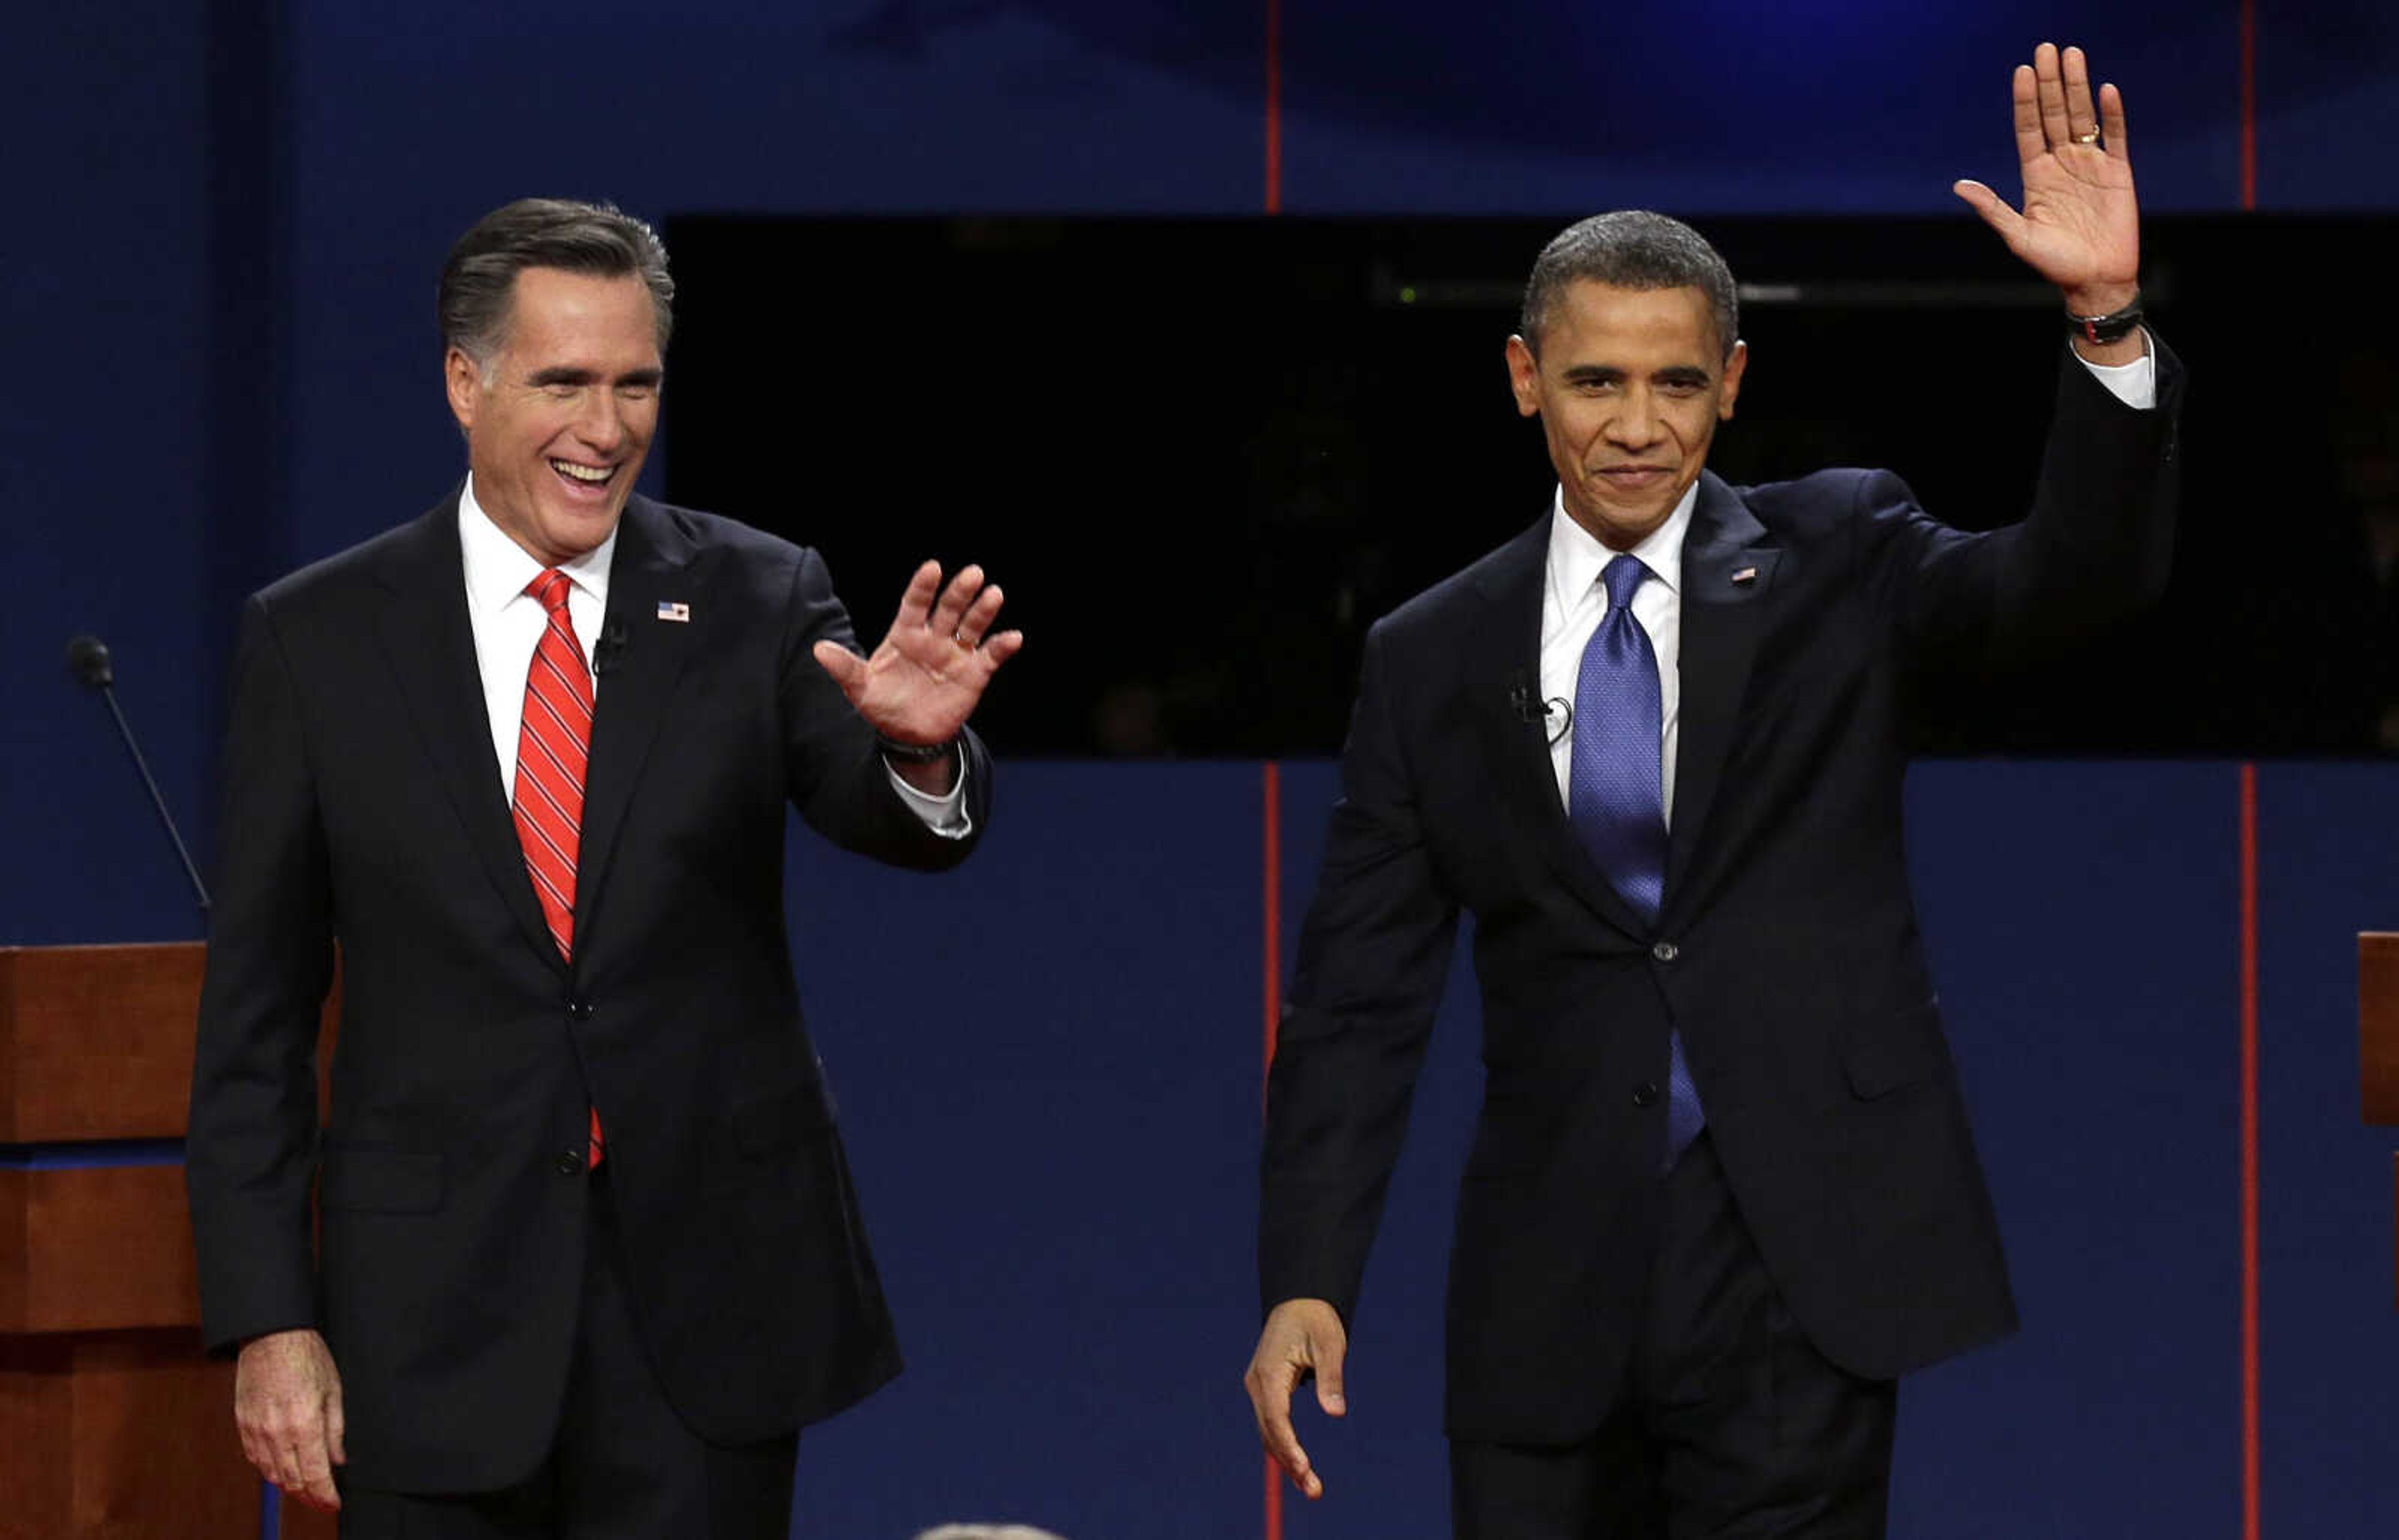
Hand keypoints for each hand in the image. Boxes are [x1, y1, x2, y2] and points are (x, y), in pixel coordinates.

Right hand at [234, 1328, 344, 1512]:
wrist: (271, 1335)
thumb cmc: (307, 1356)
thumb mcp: (333, 1390)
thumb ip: (335, 1430)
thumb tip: (338, 1460)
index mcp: (305, 1423)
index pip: (315, 1474)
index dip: (325, 1495)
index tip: (334, 1503)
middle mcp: (278, 1432)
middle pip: (292, 1480)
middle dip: (309, 1496)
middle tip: (322, 1502)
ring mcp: (256, 1430)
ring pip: (271, 1474)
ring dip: (289, 1487)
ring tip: (305, 1490)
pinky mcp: (243, 1424)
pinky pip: (255, 1458)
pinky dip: (269, 1470)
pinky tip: (282, 1470)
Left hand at [812, 561, 1023, 748]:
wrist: (908, 734)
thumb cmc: (882, 704)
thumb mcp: (860, 688)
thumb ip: (844, 668)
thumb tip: (819, 650)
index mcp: (905, 634)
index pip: (915, 603)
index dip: (923, 586)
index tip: (933, 568)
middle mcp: (933, 637)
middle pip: (948, 609)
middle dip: (960, 591)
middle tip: (973, 574)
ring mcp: (955, 653)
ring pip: (971, 626)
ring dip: (983, 611)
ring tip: (994, 594)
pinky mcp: (974, 673)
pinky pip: (990, 655)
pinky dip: (1002, 646)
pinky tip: (1014, 637)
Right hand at [1244, 1298, 1347, 1499]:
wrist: (1299, 1301)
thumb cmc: (1316, 1320)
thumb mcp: (1331, 1345)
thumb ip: (1331, 1378)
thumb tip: (1336, 1413)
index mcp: (1270, 1372)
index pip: (1276, 1417)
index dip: (1289, 1445)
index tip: (1304, 1467)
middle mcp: (1258, 1384)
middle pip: (1270, 1432)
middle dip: (1290, 1463)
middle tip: (1315, 1490)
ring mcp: (1258, 1388)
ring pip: (1268, 1433)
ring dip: (1287, 1460)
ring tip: (1311, 1487)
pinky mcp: (1265, 1390)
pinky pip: (1271, 1424)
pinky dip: (1284, 1446)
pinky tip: (1299, 1466)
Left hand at [1953, 43, 2139, 317]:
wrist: (2095, 281)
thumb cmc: (2054, 264)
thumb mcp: (2018, 236)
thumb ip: (1992, 208)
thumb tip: (1959, 185)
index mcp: (2036, 176)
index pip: (2029, 129)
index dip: (2026, 101)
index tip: (2022, 72)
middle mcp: (2062, 164)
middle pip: (2055, 115)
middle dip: (2050, 82)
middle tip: (2046, 49)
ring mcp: (2090, 165)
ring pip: (2082, 117)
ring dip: (2078, 87)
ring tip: (2072, 55)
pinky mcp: (2118, 172)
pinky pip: (2116, 137)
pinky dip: (2112, 115)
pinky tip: (2106, 91)